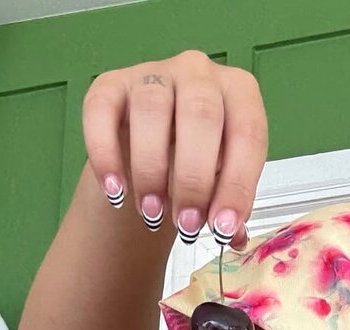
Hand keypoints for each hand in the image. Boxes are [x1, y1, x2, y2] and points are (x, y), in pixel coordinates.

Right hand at [82, 50, 267, 248]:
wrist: (152, 153)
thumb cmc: (196, 164)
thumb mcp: (222, 185)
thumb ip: (229, 209)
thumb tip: (234, 236)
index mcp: (239, 93)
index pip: (247, 133)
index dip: (237, 185)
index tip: (223, 227)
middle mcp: (199, 74)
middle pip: (201, 116)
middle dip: (194, 180)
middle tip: (187, 225)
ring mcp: (153, 74)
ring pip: (152, 110)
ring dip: (152, 170)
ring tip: (152, 213)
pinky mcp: (111, 85)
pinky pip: (102, 111)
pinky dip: (106, 155)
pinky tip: (116, 191)